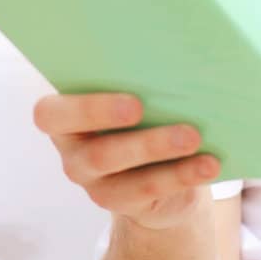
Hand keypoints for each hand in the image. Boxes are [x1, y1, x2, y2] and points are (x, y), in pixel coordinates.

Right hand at [32, 92, 220, 231]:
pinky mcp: (122, 204)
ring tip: (195, 138)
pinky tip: (209, 163)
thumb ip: (137, 78)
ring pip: (126, 177)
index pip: (50, 115)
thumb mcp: (133, 92)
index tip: (135, 103)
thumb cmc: (142, 110)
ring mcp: (95, 183)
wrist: (155, 163)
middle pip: (97, 153)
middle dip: (139, 140)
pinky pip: (151, 191)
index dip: (88, 110)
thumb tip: (179, 55)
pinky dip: (183, 175)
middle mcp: (73, 154)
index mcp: (65, 118)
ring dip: (162, 154)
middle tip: (173, 126)